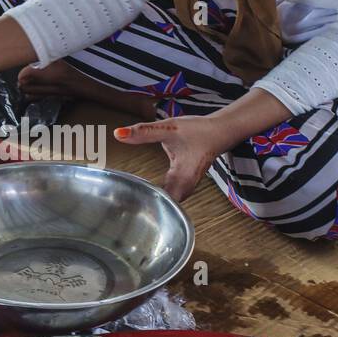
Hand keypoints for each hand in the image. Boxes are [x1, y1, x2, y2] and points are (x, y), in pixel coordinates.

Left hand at [114, 114, 228, 200]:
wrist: (219, 131)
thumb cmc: (199, 131)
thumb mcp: (168, 129)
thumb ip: (143, 132)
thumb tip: (118, 133)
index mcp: (182, 180)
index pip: (160, 203)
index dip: (142, 205)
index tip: (123, 204)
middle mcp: (184, 188)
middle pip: (161, 207)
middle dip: (142, 207)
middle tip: (119, 204)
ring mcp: (184, 188)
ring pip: (165, 202)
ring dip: (149, 201)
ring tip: (127, 200)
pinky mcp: (182, 184)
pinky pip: (167, 195)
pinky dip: (155, 193)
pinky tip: (143, 190)